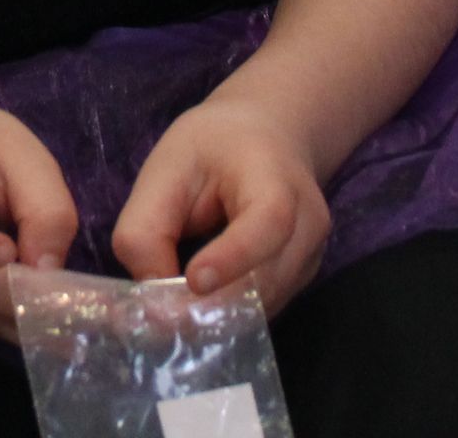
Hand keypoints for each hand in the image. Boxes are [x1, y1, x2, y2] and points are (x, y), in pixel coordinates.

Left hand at [110, 97, 329, 308]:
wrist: (266, 139)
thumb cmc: (212, 147)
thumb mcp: (166, 168)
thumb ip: (147, 228)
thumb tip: (150, 292)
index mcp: (276, 179)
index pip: (269, 223)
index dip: (233, 257)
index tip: (194, 281)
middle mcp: (307, 223)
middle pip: (268, 279)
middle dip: (214, 303)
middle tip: (163, 317)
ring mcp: (310, 256)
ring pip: (264, 304)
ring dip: (218, 314)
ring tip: (173, 311)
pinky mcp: (300, 279)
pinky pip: (264, 308)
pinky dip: (230, 313)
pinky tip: (197, 304)